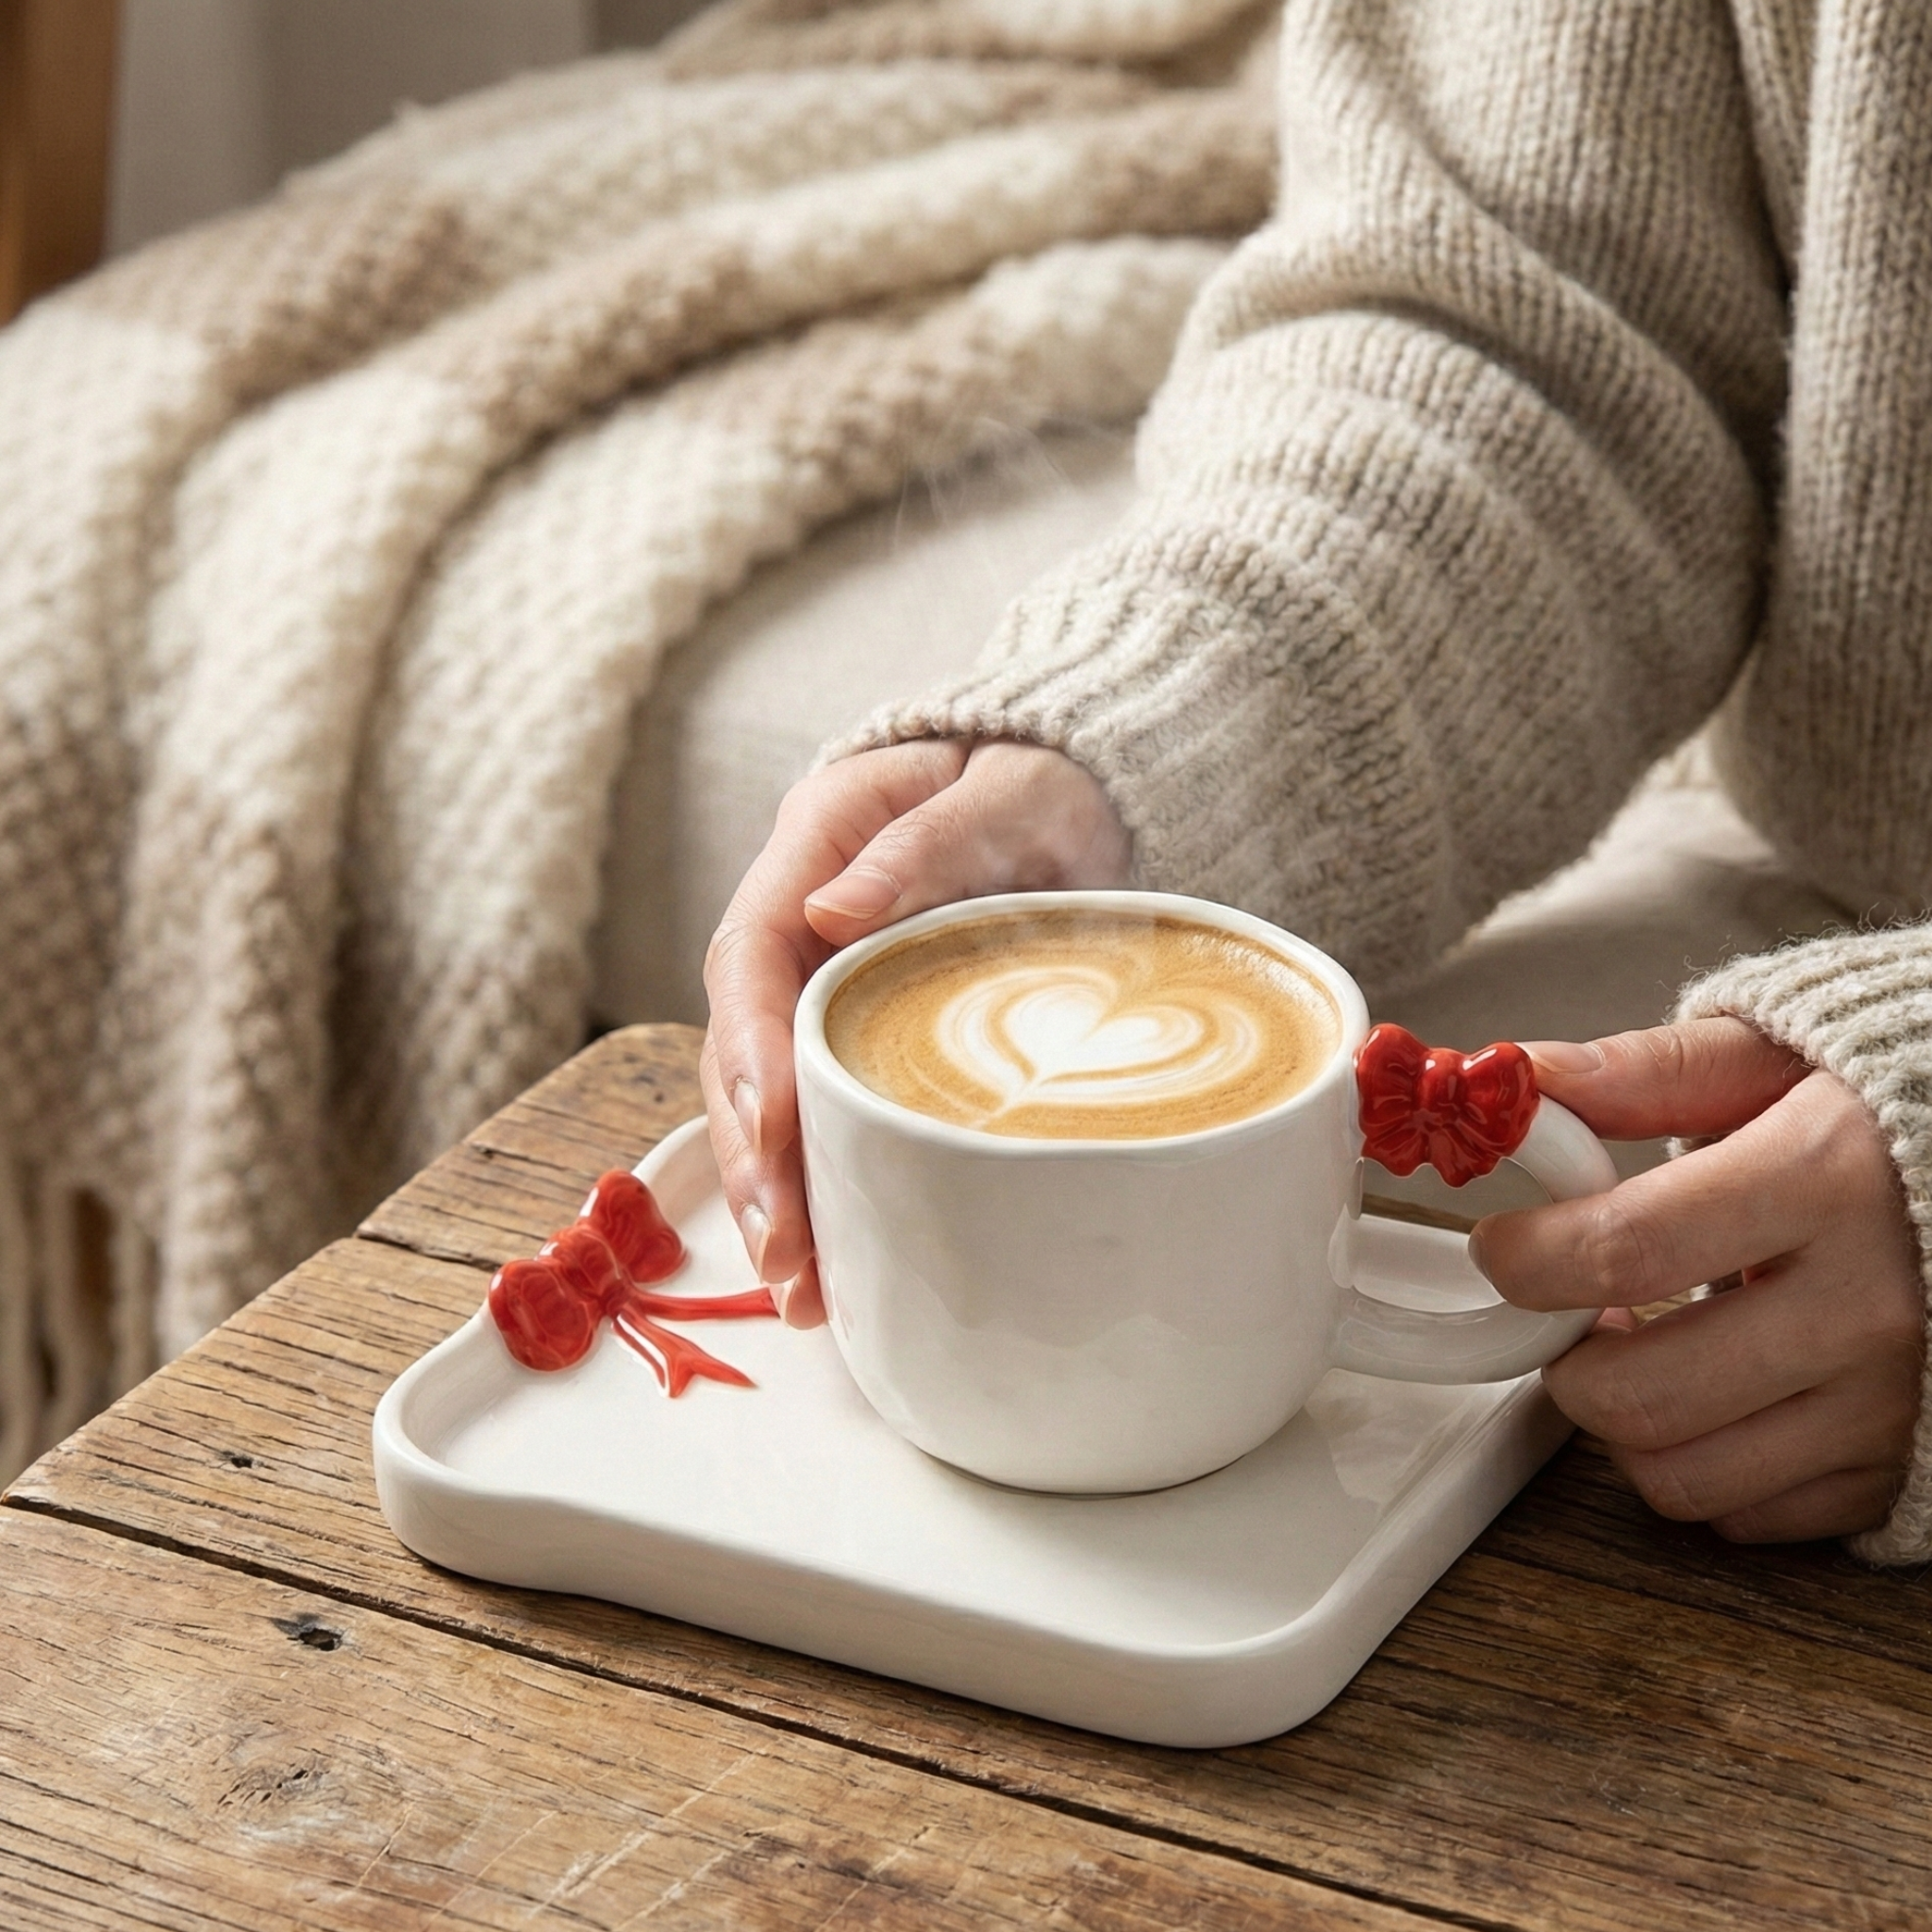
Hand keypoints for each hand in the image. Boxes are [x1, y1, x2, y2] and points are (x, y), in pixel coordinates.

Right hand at [701, 739, 1131, 1325]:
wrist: (1082, 792)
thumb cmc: (1048, 782)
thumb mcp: (1010, 791)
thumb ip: (930, 842)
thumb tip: (833, 913)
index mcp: (817, 843)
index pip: (750, 956)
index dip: (750, 1051)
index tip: (772, 1132)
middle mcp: (800, 918)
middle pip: (742, 1043)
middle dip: (755, 1152)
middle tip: (786, 1252)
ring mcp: (822, 976)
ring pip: (770, 1091)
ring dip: (777, 1189)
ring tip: (800, 1289)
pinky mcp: (858, 1027)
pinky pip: (821, 1106)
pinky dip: (821, 1181)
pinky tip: (832, 1259)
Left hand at [1469, 1018, 1924, 1542]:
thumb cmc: (1874, 1122)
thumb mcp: (1766, 1063)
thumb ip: (1643, 1074)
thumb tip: (1525, 1083)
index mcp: (1826, 1182)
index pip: (1626, 1248)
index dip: (1528, 1256)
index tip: (1502, 1242)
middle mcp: (1867, 1308)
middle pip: (1639, 1393)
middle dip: (1563, 1358)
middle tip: (1564, 1308)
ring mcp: (1886, 1405)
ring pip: (1680, 1475)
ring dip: (1621, 1420)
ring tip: (1635, 1346)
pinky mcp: (1894, 1470)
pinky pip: (1745, 1513)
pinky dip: (1698, 1462)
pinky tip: (1707, 1390)